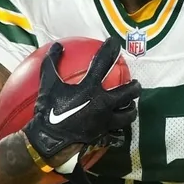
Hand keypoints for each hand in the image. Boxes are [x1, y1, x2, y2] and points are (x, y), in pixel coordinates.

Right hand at [24, 37, 140, 165]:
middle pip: (129, 92)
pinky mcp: (104, 135)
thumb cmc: (48, 111)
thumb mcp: (48, 84)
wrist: (48, 140)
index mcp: (91, 88)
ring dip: (131, 109)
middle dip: (135, 86)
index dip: (111, 50)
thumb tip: (57, 45)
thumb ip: (51, 63)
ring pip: (128, 114)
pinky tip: (118, 129)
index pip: (104, 63)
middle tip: (135, 84)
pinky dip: (119, 132)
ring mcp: (106, 121)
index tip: (115, 43)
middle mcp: (103, 103)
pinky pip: (118, 135)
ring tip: (130, 105)